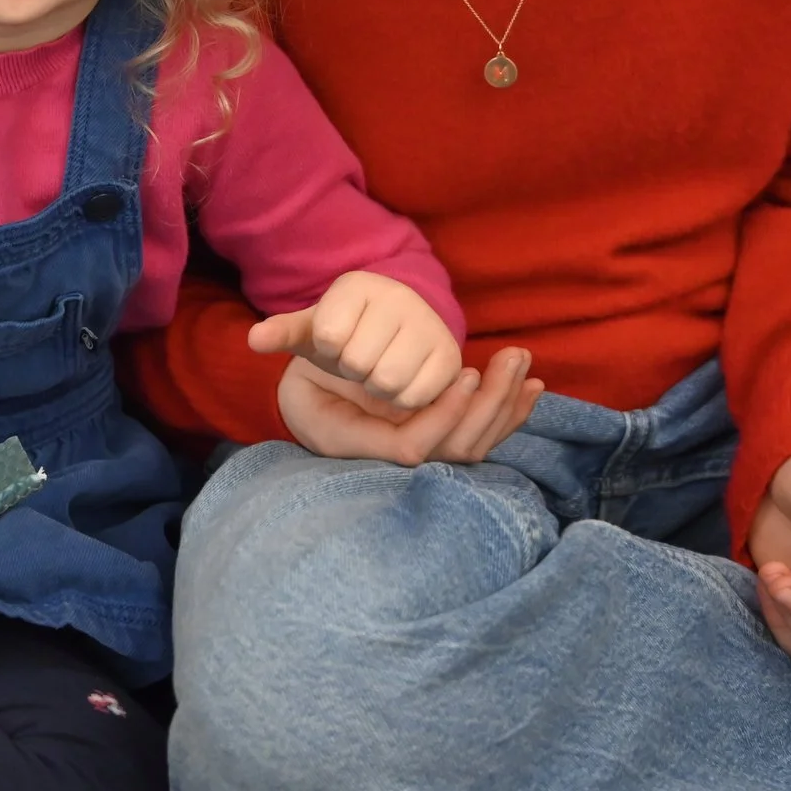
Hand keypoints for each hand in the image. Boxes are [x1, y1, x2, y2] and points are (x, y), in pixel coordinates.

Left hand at [248, 271, 463, 407]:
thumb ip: (283, 333)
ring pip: (387, 381)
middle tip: (362, 360)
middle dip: (353, 371)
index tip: (339, 341)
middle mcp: (399, 297)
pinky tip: (403, 381)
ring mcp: (429, 324)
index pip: (329, 337)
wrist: (400, 326)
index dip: (329, 350)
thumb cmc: (349, 329)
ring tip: (380, 370)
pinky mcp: (450, 355)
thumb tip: (253, 340)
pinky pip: (416, 395)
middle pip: (357, 362)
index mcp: (358, 285)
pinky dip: (403, 398)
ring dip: (376, 386)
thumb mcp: (312, 329)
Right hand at [276, 344, 542, 465]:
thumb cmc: (312, 375)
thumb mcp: (300, 353)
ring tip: (528, 369)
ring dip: (505, 408)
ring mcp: (425, 449)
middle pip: (456, 449)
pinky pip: (483, 435)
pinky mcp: (445, 439)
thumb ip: (288, 338)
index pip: (415, 446)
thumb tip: (256, 335)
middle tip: (512, 361)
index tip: (464, 374)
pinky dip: (510, 416)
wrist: (323, 400)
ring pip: (475, 445)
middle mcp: (398, 456)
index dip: (443, 415)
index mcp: (362, 446)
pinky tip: (534, 389)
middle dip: (490, 409)